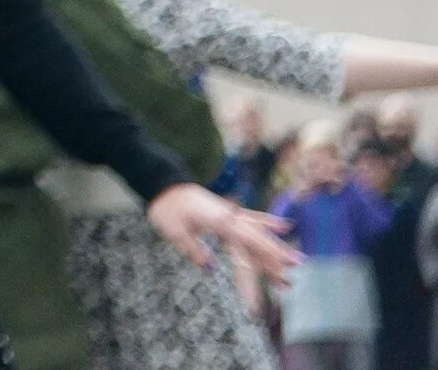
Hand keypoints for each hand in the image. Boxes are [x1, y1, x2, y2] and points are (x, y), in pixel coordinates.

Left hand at [145, 183, 295, 284]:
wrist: (164, 184)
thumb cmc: (167, 208)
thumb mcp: (173, 231)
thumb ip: (192, 249)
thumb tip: (210, 268)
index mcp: (219, 222)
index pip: (249, 242)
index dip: (267, 257)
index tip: (284, 269)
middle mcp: (231, 217)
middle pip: (258, 241)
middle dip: (276, 260)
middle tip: (292, 278)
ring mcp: (232, 213)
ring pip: (259, 233)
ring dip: (277, 248)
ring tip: (298, 261)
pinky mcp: (229, 212)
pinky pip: (253, 218)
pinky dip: (268, 222)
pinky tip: (283, 227)